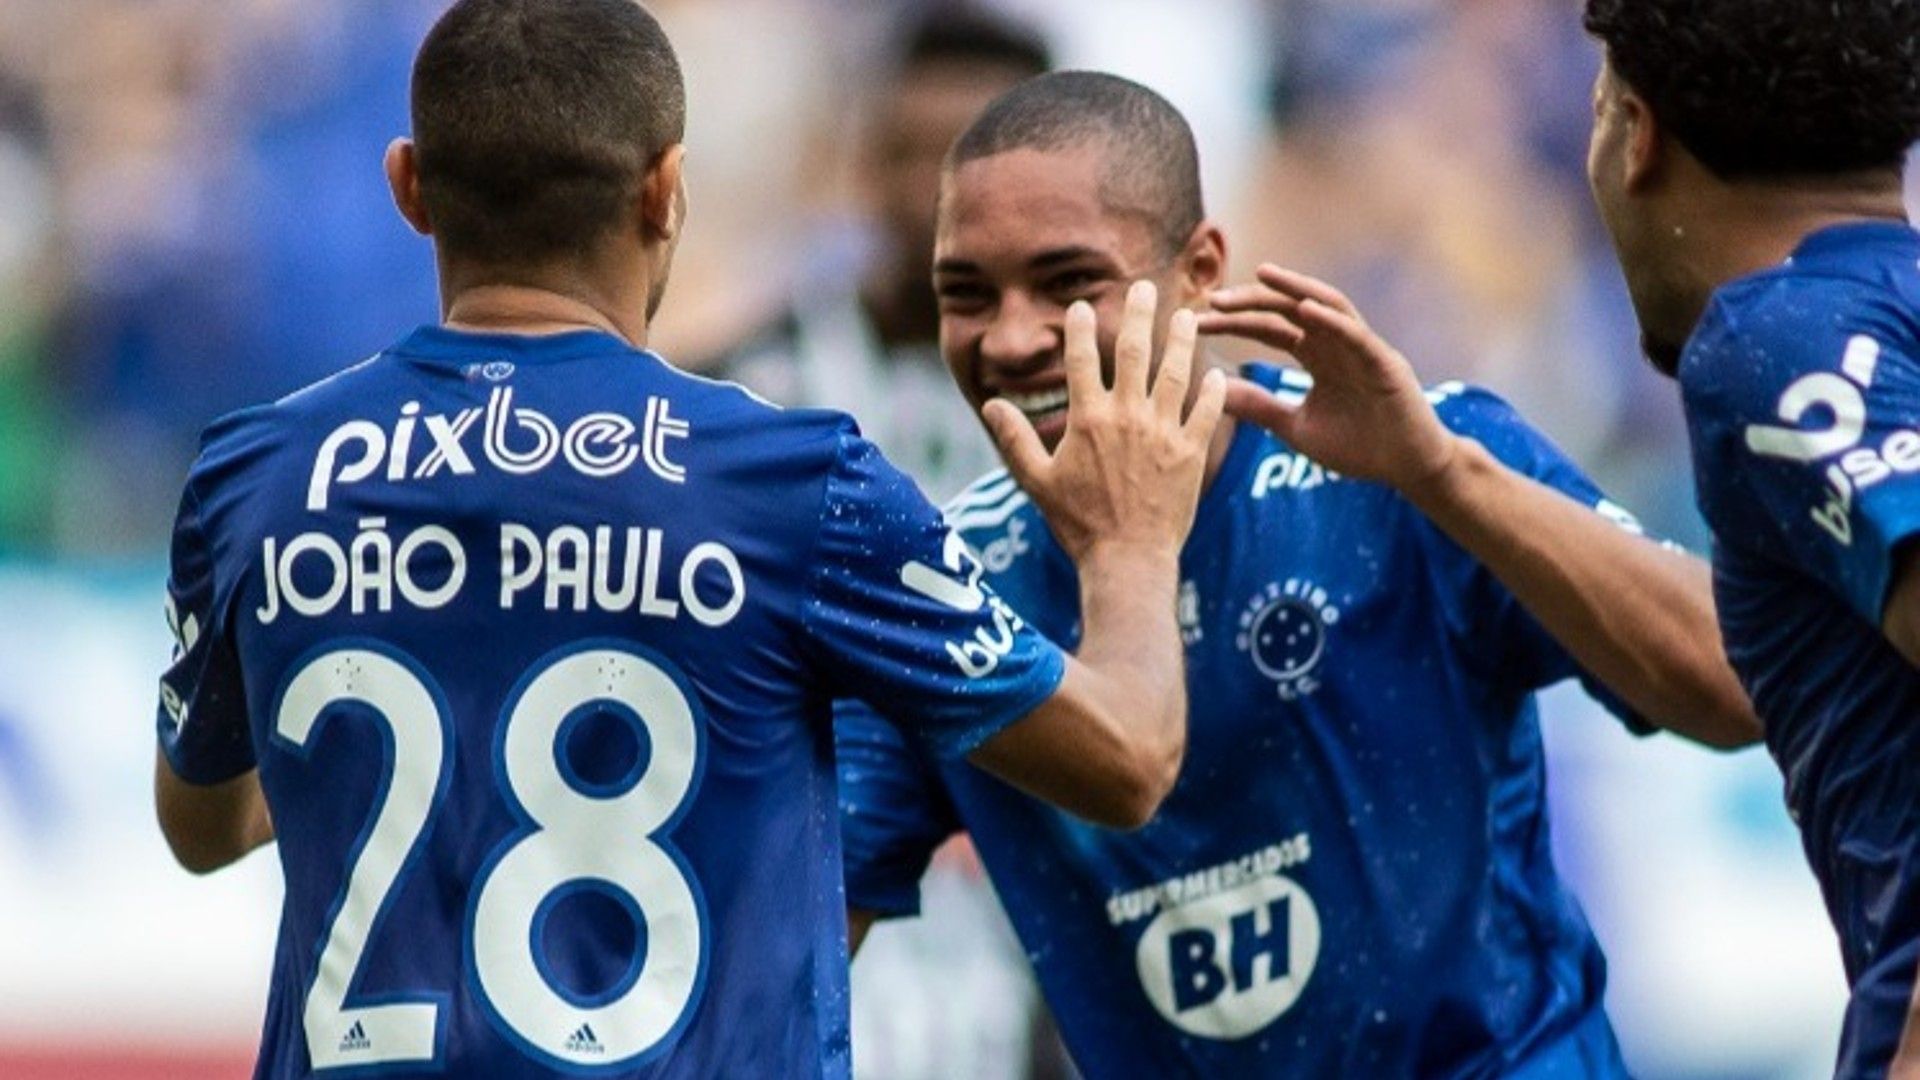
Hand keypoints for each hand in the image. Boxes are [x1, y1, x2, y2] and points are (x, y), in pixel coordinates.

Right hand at [983, 280, 1225, 566]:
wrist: (1127, 559)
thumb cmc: (1078, 523)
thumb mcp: (1035, 482)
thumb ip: (1014, 439)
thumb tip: (991, 404)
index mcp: (1088, 419)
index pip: (1082, 360)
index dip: (1080, 329)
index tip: (1081, 306)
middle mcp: (1127, 416)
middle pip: (1135, 352)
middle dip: (1138, 313)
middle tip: (1144, 286)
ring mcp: (1163, 432)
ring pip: (1175, 373)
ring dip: (1182, 340)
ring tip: (1188, 315)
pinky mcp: (1191, 452)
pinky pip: (1207, 412)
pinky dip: (1213, 390)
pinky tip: (1217, 373)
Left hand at [1198, 264, 1460, 491]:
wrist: (1407, 467)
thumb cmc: (1358, 447)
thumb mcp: (1296, 428)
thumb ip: (1259, 408)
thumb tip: (1214, 392)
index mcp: (1316, 356)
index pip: (1268, 329)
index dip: (1233, 323)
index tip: (1196, 321)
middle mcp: (1336, 344)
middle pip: (1288, 311)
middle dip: (1251, 301)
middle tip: (1214, 299)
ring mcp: (1362, 348)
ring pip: (1325, 306)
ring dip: (1294, 289)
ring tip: (1262, 275)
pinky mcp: (1385, 362)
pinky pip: (1356, 334)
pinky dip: (1331, 319)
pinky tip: (1305, 309)